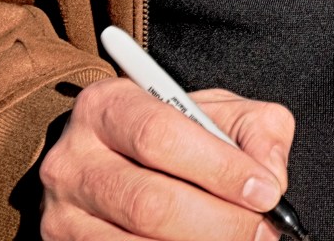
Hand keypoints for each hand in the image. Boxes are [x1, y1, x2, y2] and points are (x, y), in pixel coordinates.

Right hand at [39, 76, 293, 240]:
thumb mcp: (214, 112)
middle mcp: (73, 160)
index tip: (266, 192)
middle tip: (261, 231)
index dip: (219, 169)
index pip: (159, 137)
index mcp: (107, 106)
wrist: (115, 161)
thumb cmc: (174, 135)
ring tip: (238, 240)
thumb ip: (254, 132)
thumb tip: (269, 179)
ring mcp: (63, 214)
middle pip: (149, 204)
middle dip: (219, 223)